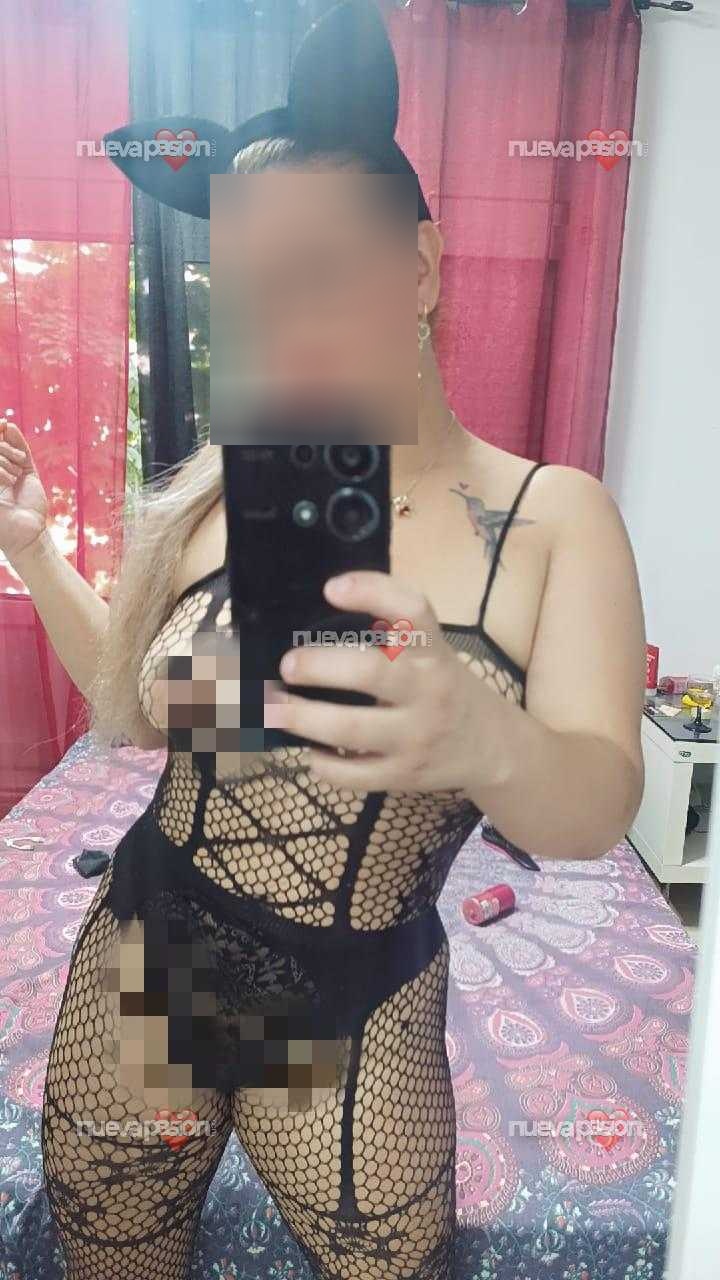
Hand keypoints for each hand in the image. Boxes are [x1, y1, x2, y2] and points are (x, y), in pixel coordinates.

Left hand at [0, 418, 48, 561]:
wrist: (23, 535)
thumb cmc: (0, 522)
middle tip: (5, 471)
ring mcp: (13, 472)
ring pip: (6, 448)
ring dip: (6, 454)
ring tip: (12, 477)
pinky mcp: (28, 473)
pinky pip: (23, 452)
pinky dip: (16, 440)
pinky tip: (9, 428)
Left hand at [268, 570, 495, 793]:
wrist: (490, 747)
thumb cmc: (445, 689)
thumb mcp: (434, 653)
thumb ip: (393, 634)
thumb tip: (318, 613)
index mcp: (434, 652)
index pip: (412, 612)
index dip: (372, 592)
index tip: (331, 588)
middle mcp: (428, 691)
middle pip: (369, 672)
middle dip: (317, 666)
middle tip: (288, 666)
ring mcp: (416, 737)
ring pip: (350, 728)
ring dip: (302, 717)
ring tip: (274, 708)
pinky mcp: (404, 775)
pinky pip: (352, 774)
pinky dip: (322, 763)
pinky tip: (309, 750)